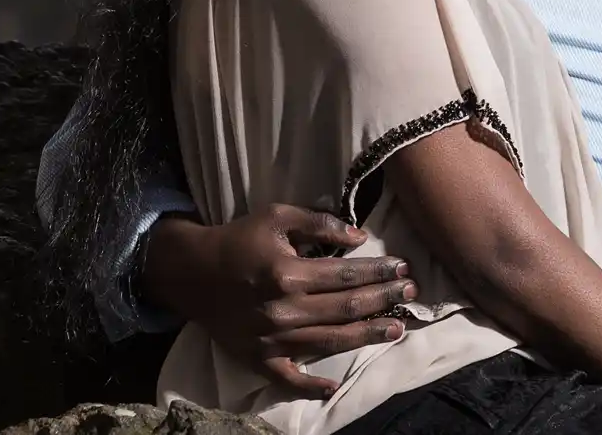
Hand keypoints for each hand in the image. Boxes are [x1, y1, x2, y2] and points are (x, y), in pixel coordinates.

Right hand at [144, 205, 416, 395]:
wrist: (191, 272)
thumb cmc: (238, 239)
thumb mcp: (277, 217)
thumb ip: (320, 222)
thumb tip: (360, 236)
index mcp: (289, 273)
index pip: (348, 274)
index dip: (380, 271)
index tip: (404, 268)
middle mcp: (283, 310)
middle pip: (346, 308)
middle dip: (383, 300)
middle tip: (410, 294)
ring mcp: (271, 339)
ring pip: (330, 341)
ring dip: (367, 336)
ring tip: (396, 329)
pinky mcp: (257, 359)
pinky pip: (287, 378)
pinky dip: (311, 385)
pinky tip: (334, 386)